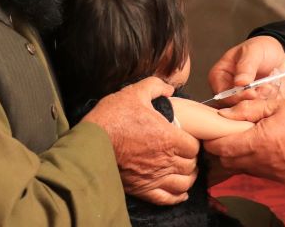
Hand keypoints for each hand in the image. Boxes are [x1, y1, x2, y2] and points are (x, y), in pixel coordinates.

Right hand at [81, 77, 199, 204]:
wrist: (90, 143)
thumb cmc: (112, 118)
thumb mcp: (134, 93)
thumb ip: (155, 87)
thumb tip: (169, 88)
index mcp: (168, 137)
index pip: (194, 147)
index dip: (193, 142)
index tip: (187, 139)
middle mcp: (165, 160)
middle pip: (191, 166)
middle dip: (191, 159)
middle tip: (186, 154)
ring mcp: (154, 176)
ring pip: (183, 183)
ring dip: (187, 177)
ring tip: (184, 171)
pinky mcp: (142, 188)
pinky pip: (167, 198)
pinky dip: (177, 197)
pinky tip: (180, 192)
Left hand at [203, 98, 284, 182]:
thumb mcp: (275, 104)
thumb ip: (247, 109)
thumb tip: (223, 114)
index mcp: (260, 142)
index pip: (223, 149)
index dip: (213, 141)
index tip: (212, 132)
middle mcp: (264, 162)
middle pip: (229, 162)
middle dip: (223, 150)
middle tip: (227, 135)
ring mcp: (274, 173)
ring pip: (243, 169)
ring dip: (239, 157)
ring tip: (246, 140)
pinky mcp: (284, 179)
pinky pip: (260, 174)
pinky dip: (255, 163)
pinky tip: (263, 149)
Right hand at [208, 36, 284, 105]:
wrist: (279, 55)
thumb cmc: (261, 49)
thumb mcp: (253, 50)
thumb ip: (246, 66)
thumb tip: (239, 83)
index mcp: (219, 77)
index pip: (222, 96)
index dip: (237, 97)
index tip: (252, 92)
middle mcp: (228, 92)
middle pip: (234, 108)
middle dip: (253, 100)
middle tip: (267, 88)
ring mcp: (243, 101)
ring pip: (250, 112)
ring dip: (263, 100)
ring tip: (271, 85)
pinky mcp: (257, 107)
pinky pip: (263, 112)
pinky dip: (271, 102)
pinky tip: (274, 89)